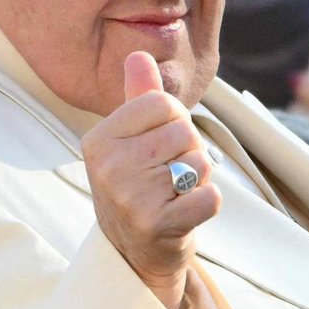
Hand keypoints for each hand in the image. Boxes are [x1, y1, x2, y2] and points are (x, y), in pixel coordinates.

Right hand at [80, 52, 221, 308]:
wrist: (133, 253)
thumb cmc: (137, 186)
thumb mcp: (130, 141)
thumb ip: (139, 98)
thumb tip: (138, 55)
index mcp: (98, 139)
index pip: (162, 103)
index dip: (174, 121)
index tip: (160, 144)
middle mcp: (108, 166)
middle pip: (184, 132)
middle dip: (188, 151)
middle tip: (169, 175)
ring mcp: (129, 197)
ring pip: (200, 162)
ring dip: (198, 178)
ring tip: (175, 194)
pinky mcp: (156, 225)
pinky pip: (210, 196)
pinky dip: (208, 202)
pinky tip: (185, 211)